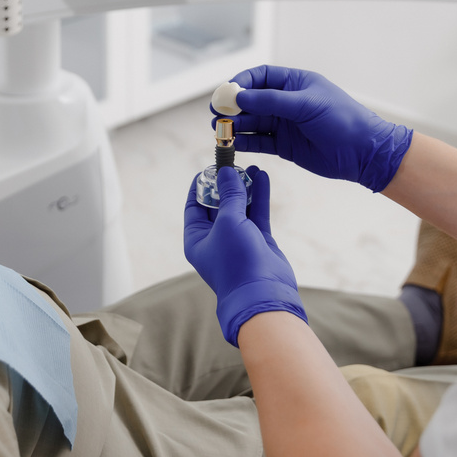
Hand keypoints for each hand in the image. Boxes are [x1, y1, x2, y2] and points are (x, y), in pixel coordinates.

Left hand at [184, 165, 306, 345]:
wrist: (263, 293)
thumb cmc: (237, 261)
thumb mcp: (228, 222)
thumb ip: (229, 195)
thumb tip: (226, 172)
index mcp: (196, 238)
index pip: (193, 206)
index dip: (200, 185)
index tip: (209, 167)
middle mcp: (215, 238)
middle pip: (218, 204)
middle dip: (226, 183)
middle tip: (234, 164)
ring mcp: (237, 239)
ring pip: (240, 207)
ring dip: (245, 187)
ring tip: (252, 167)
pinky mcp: (258, 240)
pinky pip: (256, 213)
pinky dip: (259, 196)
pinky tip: (263, 178)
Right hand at [223, 65, 412, 192]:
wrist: (363, 152)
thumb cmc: (343, 120)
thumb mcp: (306, 105)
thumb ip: (272, 101)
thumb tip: (240, 97)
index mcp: (295, 83)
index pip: (261, 77)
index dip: (242, 82)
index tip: (227, 91)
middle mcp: (287, 102)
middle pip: (252, 101)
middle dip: (233, 105)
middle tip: (217, 111)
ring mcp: (285, 124)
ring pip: (252, 122)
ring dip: (235, 124)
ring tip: (219, 128)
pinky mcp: (285, 146)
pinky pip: (259, 141)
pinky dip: (244, 142)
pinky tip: (232, 143)